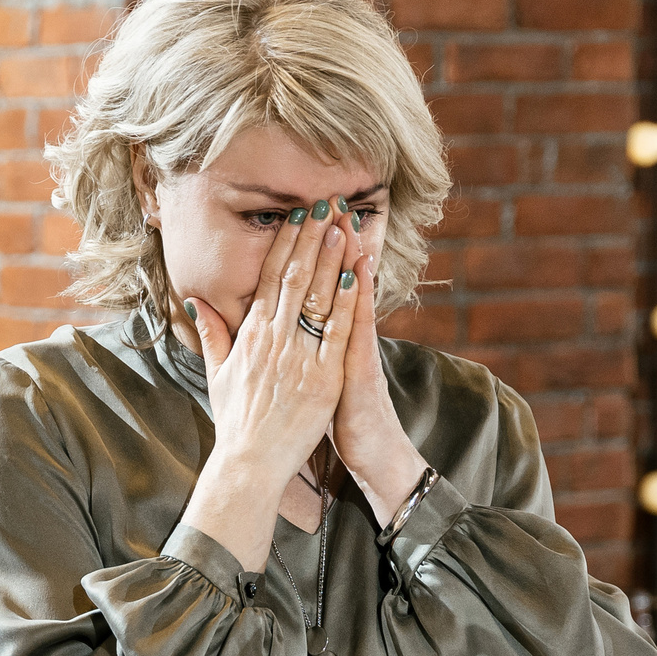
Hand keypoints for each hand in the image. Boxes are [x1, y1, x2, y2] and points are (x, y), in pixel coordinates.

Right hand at [178, 205, 356, 568]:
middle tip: (325, 205)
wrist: (249, 462)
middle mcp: (273, 340)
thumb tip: (197, 301)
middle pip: (294, 277)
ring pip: (316, 298)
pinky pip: (336, 333)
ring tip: (343, 226)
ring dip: (331, 259)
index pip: (269, 278)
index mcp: (251, 336)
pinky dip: (346, 302)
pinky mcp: (322, 378)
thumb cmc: (235, 422)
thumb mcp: (217, 373)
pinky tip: (355, 275)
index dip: (285, 245)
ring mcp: (298, 357)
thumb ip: (212, 333)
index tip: (298, 217)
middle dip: (311, 239)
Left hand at [322, 209, 426, 524]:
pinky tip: (362, 273)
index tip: (300, 213)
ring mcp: (355, 350)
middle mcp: (343, 338)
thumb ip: (299, 353)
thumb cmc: (339, 422)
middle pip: (337, 281)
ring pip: (353, 296)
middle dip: (331, 240)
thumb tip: (283, 330)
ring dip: (350, 257)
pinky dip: (361, 300)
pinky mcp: (362, 370)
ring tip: (346, 218)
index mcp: (323, 340)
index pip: (316, 287)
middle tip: (328, 198)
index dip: (308, 251)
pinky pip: (362, 330)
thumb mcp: (314, 383)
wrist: (373, 457)